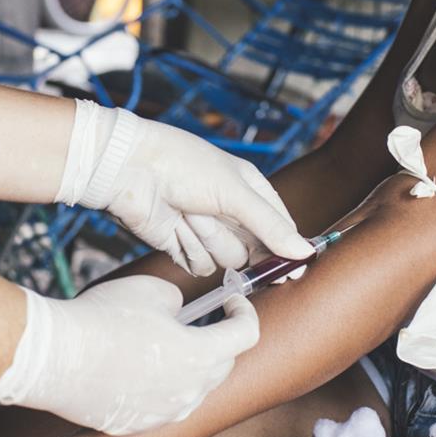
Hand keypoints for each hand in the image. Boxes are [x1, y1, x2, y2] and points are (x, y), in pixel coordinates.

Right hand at [0, 276, 257, 433]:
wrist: (54, 357)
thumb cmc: (102, 318)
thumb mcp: (151, 291)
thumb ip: (179, 302)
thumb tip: (181, 313)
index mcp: (200, 355)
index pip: (246, 336)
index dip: (244, 313)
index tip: (233, 302)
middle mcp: (189, 392)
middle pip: (223, 366)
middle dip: (219, 341)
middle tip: (203, 320)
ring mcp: (164, 414)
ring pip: (193, 389)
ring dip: (190, 367)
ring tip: (165, 344)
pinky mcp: (137, 426)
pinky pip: (163, 406)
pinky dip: (161, 387)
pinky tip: (138, 369)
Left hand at [57, 101, 312, 275]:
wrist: (130, 170)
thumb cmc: (184, 166)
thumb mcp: (235, 191)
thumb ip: (270, 226)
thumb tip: (305, 253)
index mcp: (250, 191)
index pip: (281, 228)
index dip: (288, 249)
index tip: (295, 270)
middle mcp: (231, 214)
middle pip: (256, 250)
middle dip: (241, 242)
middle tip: (221, 223)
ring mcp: (207, 233)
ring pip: (228, 260)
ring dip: (210, 240)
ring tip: (190, 213)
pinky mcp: (182, 248)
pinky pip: (200, 266)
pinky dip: (189, 249)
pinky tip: (175, 225)